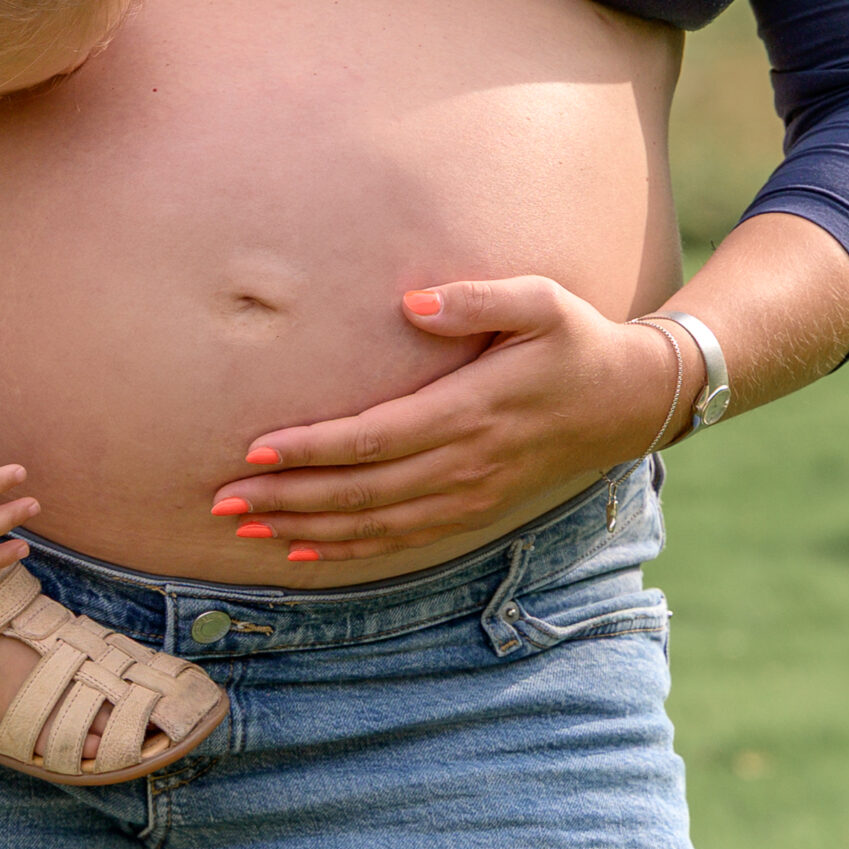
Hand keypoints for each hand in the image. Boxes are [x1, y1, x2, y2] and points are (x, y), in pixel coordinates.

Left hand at [209, 275, 687, 562]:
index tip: (254, 449)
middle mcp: (464, 464)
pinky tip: (304, 550)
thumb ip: (476, 298)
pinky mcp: (473, 510)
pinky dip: (348, 549)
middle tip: (220, 501)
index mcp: (470, 411)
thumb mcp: (541, 301)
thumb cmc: (575, 339)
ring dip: (306, 528)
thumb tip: (412, 300)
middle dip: (286, 498)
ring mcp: (469, 495)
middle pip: (360, 491)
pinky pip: (401, 540)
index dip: (311, 448)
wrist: (628, 400)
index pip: (373, 438)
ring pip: (373, 524)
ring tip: (245, 526)